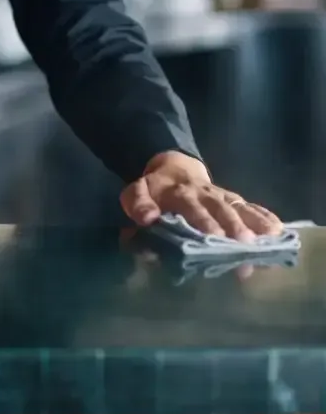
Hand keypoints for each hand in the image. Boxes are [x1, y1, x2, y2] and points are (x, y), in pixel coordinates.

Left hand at [120, 152, 282, 240]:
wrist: (175, 168)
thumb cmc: (155, 189)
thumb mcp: (135, 193)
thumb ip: (137, 206)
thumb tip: (146, 219)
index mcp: (180, 194)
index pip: (193, 209)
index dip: (204, 223)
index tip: (214, 237)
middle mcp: (205, 195)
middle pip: (222, 211)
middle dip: (234, 227)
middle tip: (245, 246)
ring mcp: (223, 197)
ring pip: (240, 209)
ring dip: (254, 225)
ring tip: (269, 240)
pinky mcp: (235, 199)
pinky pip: (252, 207)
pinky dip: (266, 217)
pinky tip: (278, 231)